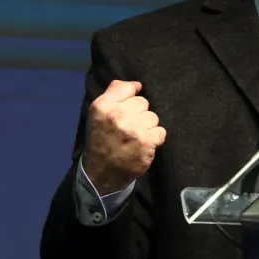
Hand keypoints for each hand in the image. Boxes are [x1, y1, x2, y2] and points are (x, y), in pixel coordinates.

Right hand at [81, 80, 166, 194]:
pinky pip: (161, 131)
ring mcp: (133, 129)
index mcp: (103, 106)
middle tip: (128, 128)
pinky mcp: (146, 142)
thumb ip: (114, 93)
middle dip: (138, 114)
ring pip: (153, 117)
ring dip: (147, 127)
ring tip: (135, 138)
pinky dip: (154, 139)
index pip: (129, 88)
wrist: (100, 173)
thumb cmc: (101, 139)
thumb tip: (136, 84)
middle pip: (143, 102)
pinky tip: (143, 145)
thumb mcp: (98, 113)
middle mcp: (117, 115)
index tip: (126, 110)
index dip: (130, 99)